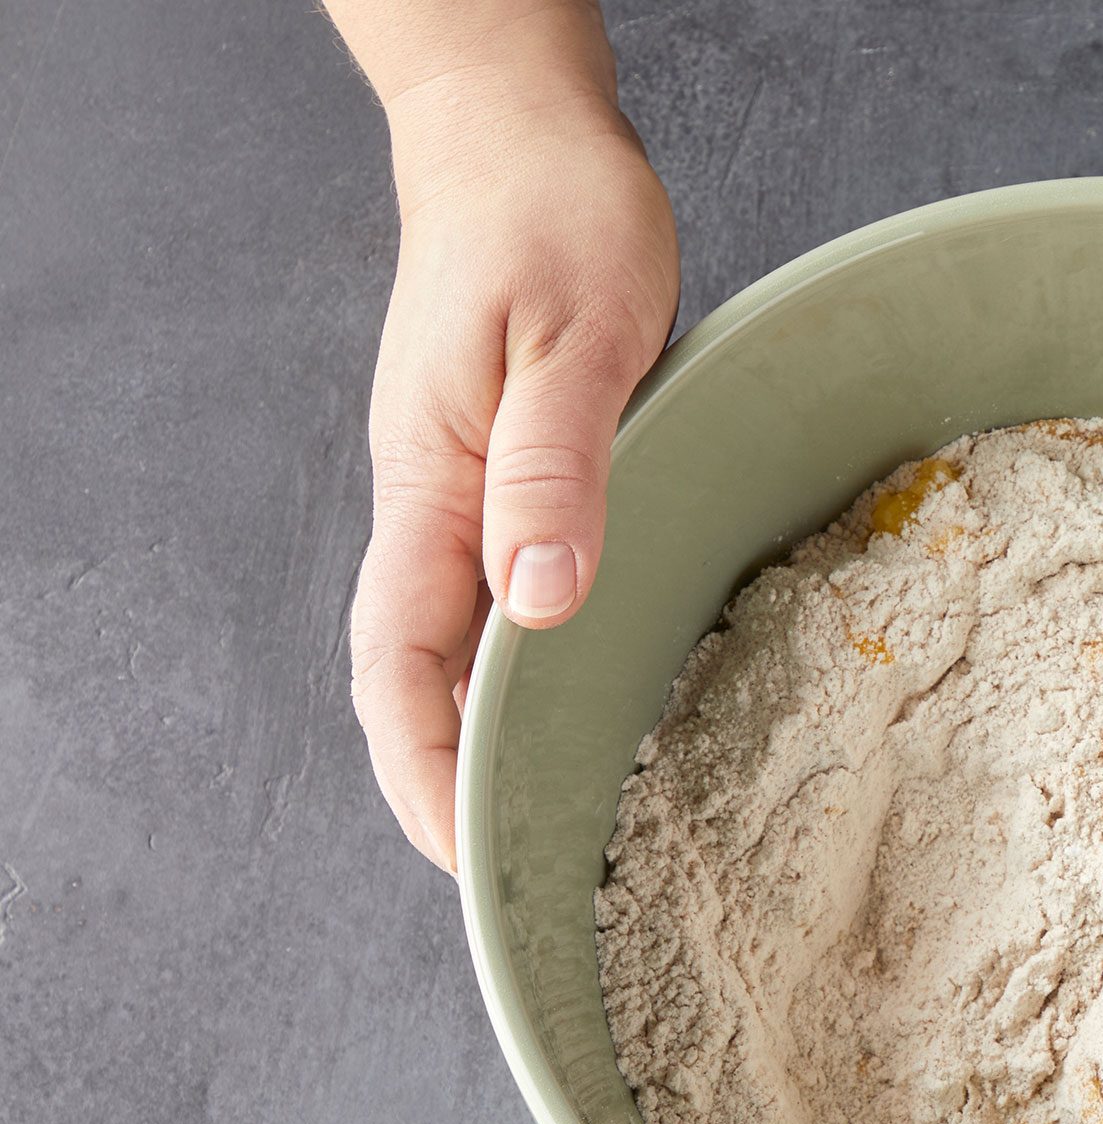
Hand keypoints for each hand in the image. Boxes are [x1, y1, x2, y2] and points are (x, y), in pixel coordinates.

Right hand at [349, 83, 677, 870]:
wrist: (519, 140)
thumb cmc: (550, 218)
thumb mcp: (573, 339)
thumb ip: (554, 469)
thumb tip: (538, 604)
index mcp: (431, 487)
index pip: (400, 668)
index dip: (423, 772)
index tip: (466, 858)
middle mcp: (432, 506)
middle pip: (416, 679)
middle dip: (452, 782)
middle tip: (518, 876)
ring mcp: (460, 492)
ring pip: (456, 644)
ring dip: (487, 734)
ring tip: (547, 820)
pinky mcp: (501, 474)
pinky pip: (497, 595)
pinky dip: (523, 665)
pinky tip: (574, 695)